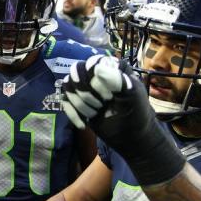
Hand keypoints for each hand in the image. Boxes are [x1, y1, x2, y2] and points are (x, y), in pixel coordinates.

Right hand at [62, 55, 185, 186]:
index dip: (96, 82)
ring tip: (96, 113)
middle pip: (76, 73)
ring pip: (68, 86)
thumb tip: (96, 68)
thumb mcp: (133, 94)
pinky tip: (83, 124)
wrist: (132, 137)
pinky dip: (73, 114)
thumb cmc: (137, 113)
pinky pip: (64, 100)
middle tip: (102, 105)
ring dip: (80, 104)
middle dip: (87, 94)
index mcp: (112, 66)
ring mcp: (86, 86)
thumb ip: (117, 78)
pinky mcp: (78, 100)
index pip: (92, 64)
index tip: (110, 97)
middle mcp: (97, 72)